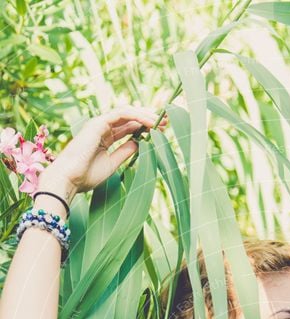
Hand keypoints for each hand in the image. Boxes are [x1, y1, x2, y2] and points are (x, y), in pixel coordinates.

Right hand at [37, 105, 168, 199]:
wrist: (68, 180)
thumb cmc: (86, 176)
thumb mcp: (112, 164)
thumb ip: (125, 151)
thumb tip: (140, 143)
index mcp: (104, 138)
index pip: (128, 128)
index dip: (145, 128)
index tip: (161, 131)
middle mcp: (102, 128)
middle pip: (129, 118)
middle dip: (148, 119)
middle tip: (166, 122)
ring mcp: (99, 124)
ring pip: (127, 113)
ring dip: (146, 115)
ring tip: (162, 121)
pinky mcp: (98, 123)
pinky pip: (122, 114)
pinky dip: (137, 116)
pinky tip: (151, 122)